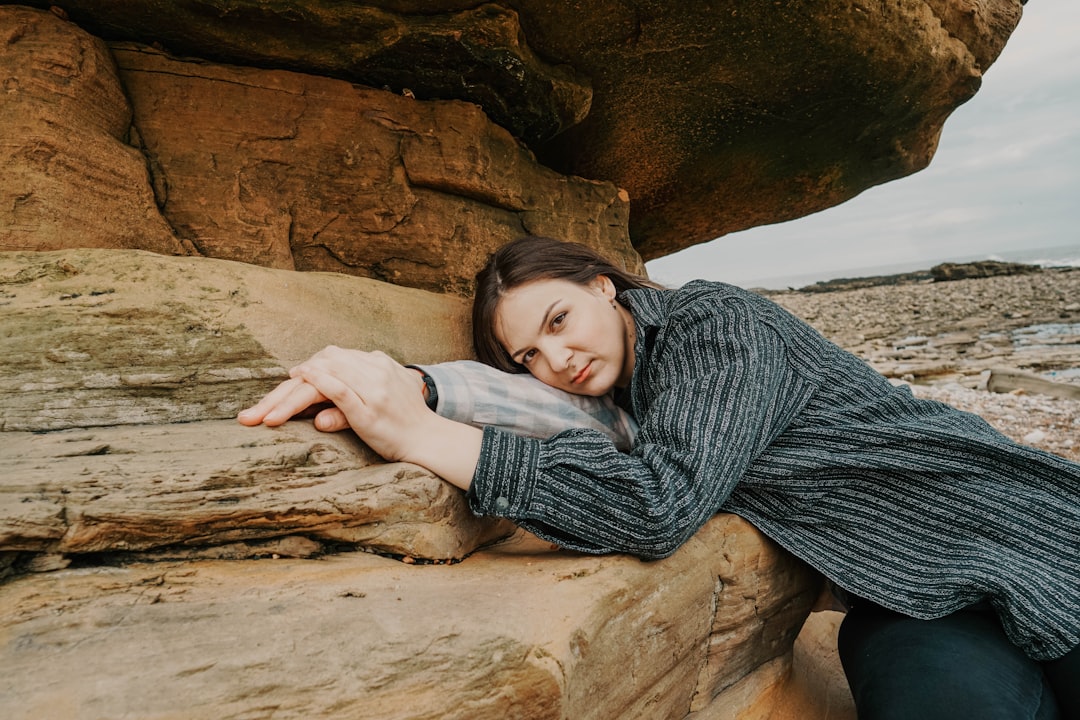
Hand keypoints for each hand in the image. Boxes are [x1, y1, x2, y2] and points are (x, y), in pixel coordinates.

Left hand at [239, 347, 481, 488]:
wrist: (430, 440)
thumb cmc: (401, 427)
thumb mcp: (371, 409)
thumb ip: (344, 407)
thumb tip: (318, 418)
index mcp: (372, 363)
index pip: (326, 364)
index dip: (295, 382)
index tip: (270, 402)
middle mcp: (371, 368)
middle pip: (318, 369)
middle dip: (281, 392)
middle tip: (251, 416)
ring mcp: (371, 387)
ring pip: (323, 378)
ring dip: (288, 395)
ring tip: (262, 415)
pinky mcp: (371, 407)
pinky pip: (339, 389)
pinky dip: (317, 384)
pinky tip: (296, 385)